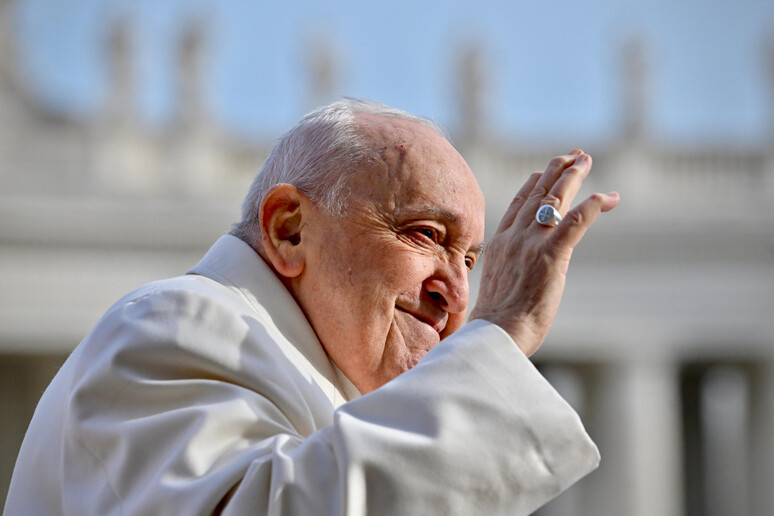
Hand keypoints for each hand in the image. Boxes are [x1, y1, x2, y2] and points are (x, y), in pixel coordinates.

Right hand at [469, 150, 618, 355]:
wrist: (496, 335)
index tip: (543, 170)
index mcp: (499, 244)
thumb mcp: (497, 288)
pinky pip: (576, 221)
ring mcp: (531, 244)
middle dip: (556, 170)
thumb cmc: (496, 324)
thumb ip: (508, 272)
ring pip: (555, 199)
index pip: (517, 204)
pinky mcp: (551, 255)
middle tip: (574, 155)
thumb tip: (516, 278)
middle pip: (537, 193)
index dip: (533, 184)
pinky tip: (608, 197)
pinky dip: (593, 205)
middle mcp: (514, 237)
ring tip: (586, 160)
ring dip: (573, 176)